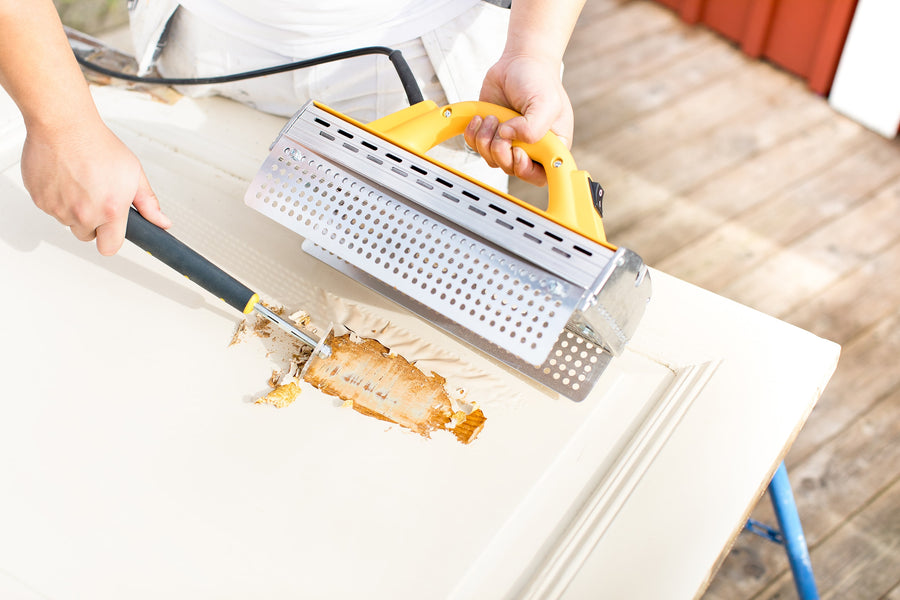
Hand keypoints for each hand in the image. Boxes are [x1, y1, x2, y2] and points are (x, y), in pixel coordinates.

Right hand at [21, 116, 169, 254]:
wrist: (64, 126)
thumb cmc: (97, 145)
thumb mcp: (134, 173)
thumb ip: (148, 203)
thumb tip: (161, 222)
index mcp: (110, 211)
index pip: (110, 248)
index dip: (112, 240)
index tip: (113, 232)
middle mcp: (83, 214)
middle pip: (88, 236)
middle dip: (94, 223)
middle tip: (98, 198)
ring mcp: (59, 209)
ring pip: (69, 222)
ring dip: (75, 210)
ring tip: (82, 183)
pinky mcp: (40, 200)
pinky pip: (51, 209)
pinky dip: (58, 199)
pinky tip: (66, 180)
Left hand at [464, 53, 573, 185]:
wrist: (519, 62)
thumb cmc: (539, 80)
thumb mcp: (546, 102)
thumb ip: (533, 127)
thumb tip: (509, 138)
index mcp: (550, 146)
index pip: (540, 176)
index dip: (526, 171)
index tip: (518, 152)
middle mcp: (530, 149)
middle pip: (511, 169)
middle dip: (501, 149)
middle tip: (503, 127)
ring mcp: (508, 143)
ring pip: (491, 160)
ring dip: (486, 139)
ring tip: (492, 117)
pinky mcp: (490, 135)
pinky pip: (476, 148)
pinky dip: (473, 134)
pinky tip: (480, 118)